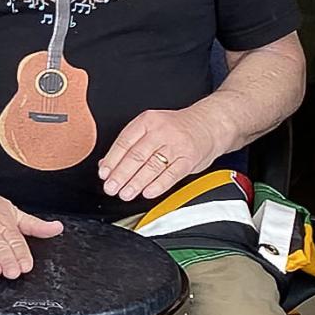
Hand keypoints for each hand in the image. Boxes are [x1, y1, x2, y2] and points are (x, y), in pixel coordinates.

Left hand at [98, 107, 222, 202]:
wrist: (210, 124)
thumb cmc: (177, 128)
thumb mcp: (151, 127)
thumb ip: (130, 144)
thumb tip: (107, 164)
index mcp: (147, 121)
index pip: (124, 142)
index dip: (112, 160)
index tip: (104, 174)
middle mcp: (161, 131)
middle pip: (136, 155)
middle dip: (121, 175)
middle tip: (111, 188)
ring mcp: (176, 145)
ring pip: (152, 166)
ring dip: (136, 183)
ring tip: (125, 193)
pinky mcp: (189, 158)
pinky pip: (172, 174)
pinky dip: (158, 185)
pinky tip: (147, 192)